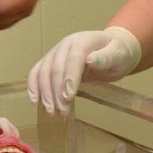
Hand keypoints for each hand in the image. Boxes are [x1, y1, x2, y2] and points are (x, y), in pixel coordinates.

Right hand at [26, 27, 140, 114]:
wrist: (113, 48)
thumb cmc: (118, 53)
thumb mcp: (118, 55)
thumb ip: (105, 58)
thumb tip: (90, 60)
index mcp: (83, 41)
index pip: (73, 59)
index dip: (69, 78)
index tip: (68, 97)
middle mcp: (66, 44)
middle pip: (56, 68)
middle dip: (56, 92)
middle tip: (61, 112)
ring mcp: (56, 52)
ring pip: (43, 71)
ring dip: (44, 93)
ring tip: (51, 112)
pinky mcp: (51, 61)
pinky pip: (37, 72)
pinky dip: (33, 86)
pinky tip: (35, 100)